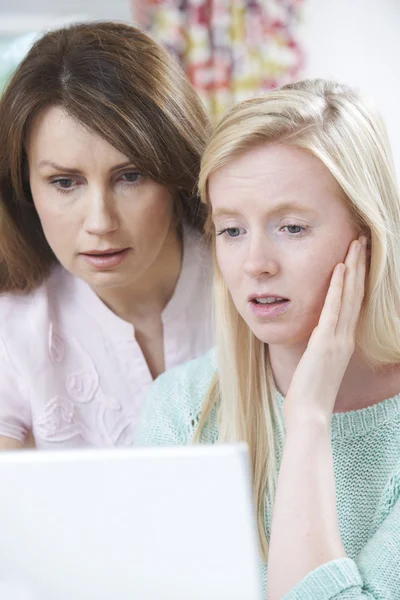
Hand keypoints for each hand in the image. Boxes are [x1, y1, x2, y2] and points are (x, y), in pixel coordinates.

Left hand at [284, 236, 366, 426]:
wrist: (309, 413)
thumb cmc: (310, 393)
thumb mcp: (318, 365)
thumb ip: (321, 348)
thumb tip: (315, 335)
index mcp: (344, 341)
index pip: (353, 303)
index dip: (357, 279)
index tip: (357, 258)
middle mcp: (345, 337)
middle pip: (356, 294)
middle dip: (359, 266)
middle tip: (361, 241)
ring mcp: (337, 339)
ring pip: (348, 296)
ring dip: (352, 269)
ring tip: (355, 245)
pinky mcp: (325, 342)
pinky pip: (332, 309)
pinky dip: (338, 288)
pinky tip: (340, 269)